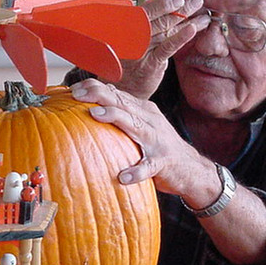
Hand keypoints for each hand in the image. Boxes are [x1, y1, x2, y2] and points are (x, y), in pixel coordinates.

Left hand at [71, 79, 207, 195]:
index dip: (95, 87)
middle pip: (123, 103)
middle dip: (100, 95)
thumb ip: (122, 115)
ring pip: (135, 126)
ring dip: (116, 118)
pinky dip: (137, 171)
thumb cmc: (159, 147)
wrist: (192, 168)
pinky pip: (149, 166)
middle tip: (77, 94)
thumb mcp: (142, 125)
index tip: (73, 88)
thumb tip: (95, 103)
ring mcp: (157, 141)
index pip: (117, 94)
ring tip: (96, 115)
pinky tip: (124, 176)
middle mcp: (149, 121)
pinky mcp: (163, 163)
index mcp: (143, 110)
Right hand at [115, 0, 209, 99]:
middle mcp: (135, 36)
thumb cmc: (127, 63)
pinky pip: (168, 47)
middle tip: (197, 2)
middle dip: (182, 10)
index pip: (148, 11)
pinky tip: (192, 29)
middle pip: (161, 19)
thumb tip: (147, 2)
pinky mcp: (152, 63)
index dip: (164, 4)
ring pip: (167, 31)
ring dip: (187, 22)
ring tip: (203, 17)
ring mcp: (143, 50)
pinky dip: (180, 37)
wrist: (124, 90)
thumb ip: (141, 21)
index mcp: (128, 28)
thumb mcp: (130, 39)